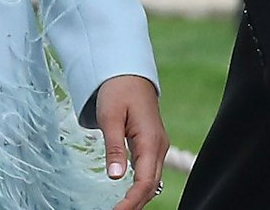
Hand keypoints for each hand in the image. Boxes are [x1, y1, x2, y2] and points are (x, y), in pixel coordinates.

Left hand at [95, 74, 166, 209]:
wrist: (129, 74)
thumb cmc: (118, 91)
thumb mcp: (111, 117)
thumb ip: (114, 148)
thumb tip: (116, 177)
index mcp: (151, 141)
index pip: (144, 182)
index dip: (132, 201)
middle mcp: (159, 147)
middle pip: (151, 186)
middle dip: (135, 205)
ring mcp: (157, 146)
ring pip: (151, 181)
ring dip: (138, 199)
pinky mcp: (152, 145)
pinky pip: (149, 173)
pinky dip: (140, 188)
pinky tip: (128, 196)